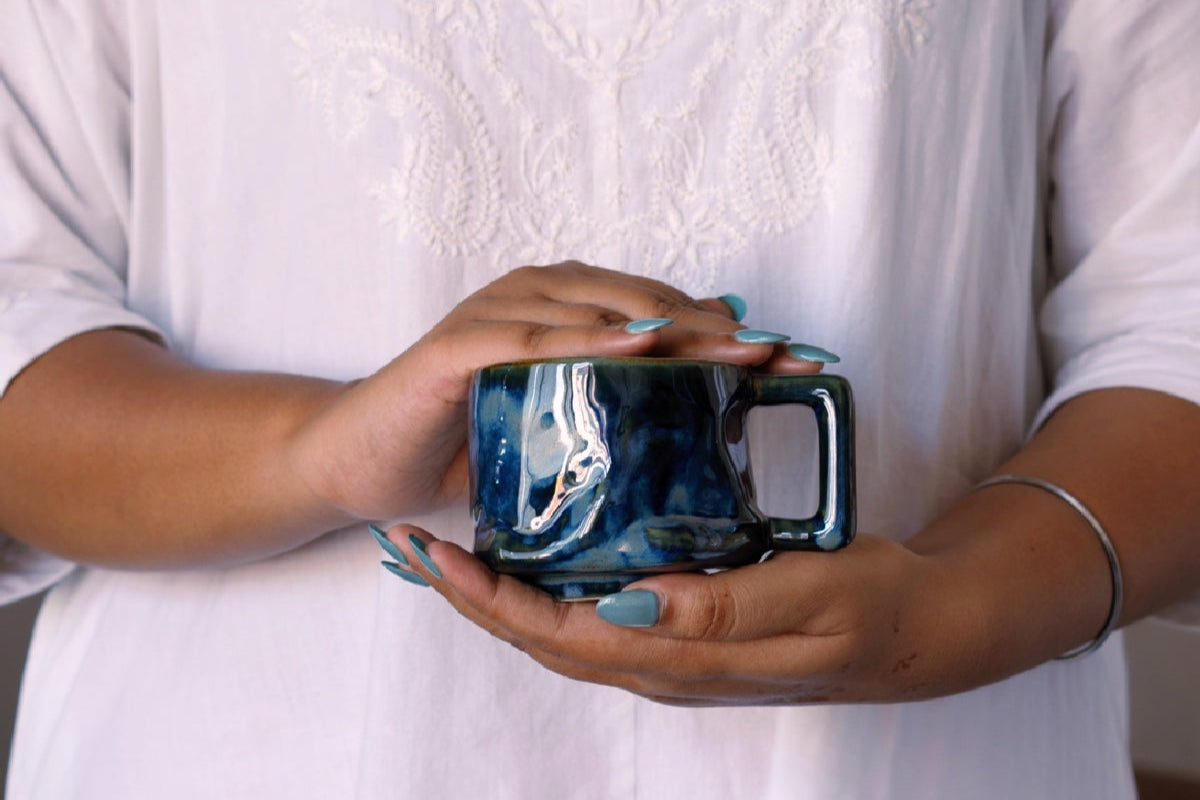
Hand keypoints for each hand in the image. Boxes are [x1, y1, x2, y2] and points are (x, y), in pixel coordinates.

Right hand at [290, 262, 819, 521]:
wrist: (358, 462)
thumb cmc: (457, 442)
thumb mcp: (552, 428)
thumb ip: (610, 411)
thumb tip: (692, 418)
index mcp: (564, 310)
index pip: (662, 315)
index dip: (729, 336)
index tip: (794, 363)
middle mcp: (535, 296)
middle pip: (645, 304)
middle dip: (720, 331)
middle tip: (784, 358)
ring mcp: (495, 314)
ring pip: (599, 310)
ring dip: (672, 328)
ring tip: (736, 350)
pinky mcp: (455, 346)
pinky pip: (529, 338)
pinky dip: (584, 339)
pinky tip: (636, 347)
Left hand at [379, 529, 964, 705]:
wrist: (913, 628)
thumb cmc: (867, 611)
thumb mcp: (808, 601)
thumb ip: (722, 610)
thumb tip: (630, 606)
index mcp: (681, 659)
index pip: (561, 636)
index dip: (493, 601)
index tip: (438, 556)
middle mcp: (662, 663)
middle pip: (542, 638)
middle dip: (472, 597)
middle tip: (416, 549)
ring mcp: (669, 649)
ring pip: (562, 627)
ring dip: (501, 594)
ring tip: (453, 547)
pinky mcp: (682, 627)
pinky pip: (596, 612)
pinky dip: (550, 586)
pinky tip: (537, 552)